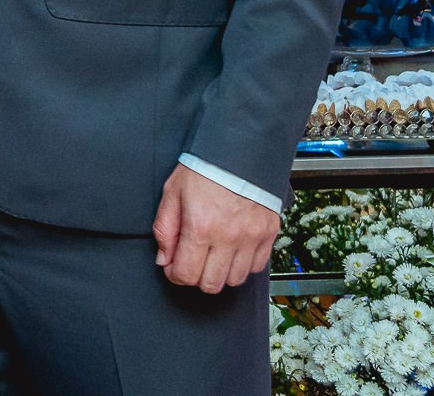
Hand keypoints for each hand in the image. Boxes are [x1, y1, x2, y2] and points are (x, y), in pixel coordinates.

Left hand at [152, 163, 277, 293]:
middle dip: (196, 277)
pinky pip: (256, 266)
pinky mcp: (268, 234)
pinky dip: (243, 264)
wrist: (239, 150)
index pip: (186, 274)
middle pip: (211, 284)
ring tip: (212, 254)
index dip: (174, 274)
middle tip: (192, 261)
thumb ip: (164, 229)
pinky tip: (232, 249)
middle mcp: (229, 237)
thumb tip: (164, 259)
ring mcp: (252, 237)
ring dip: (220, 272)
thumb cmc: (205, 168)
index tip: (173, 266)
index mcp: (201, 227)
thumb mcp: (172, 193)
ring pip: (235, 280)